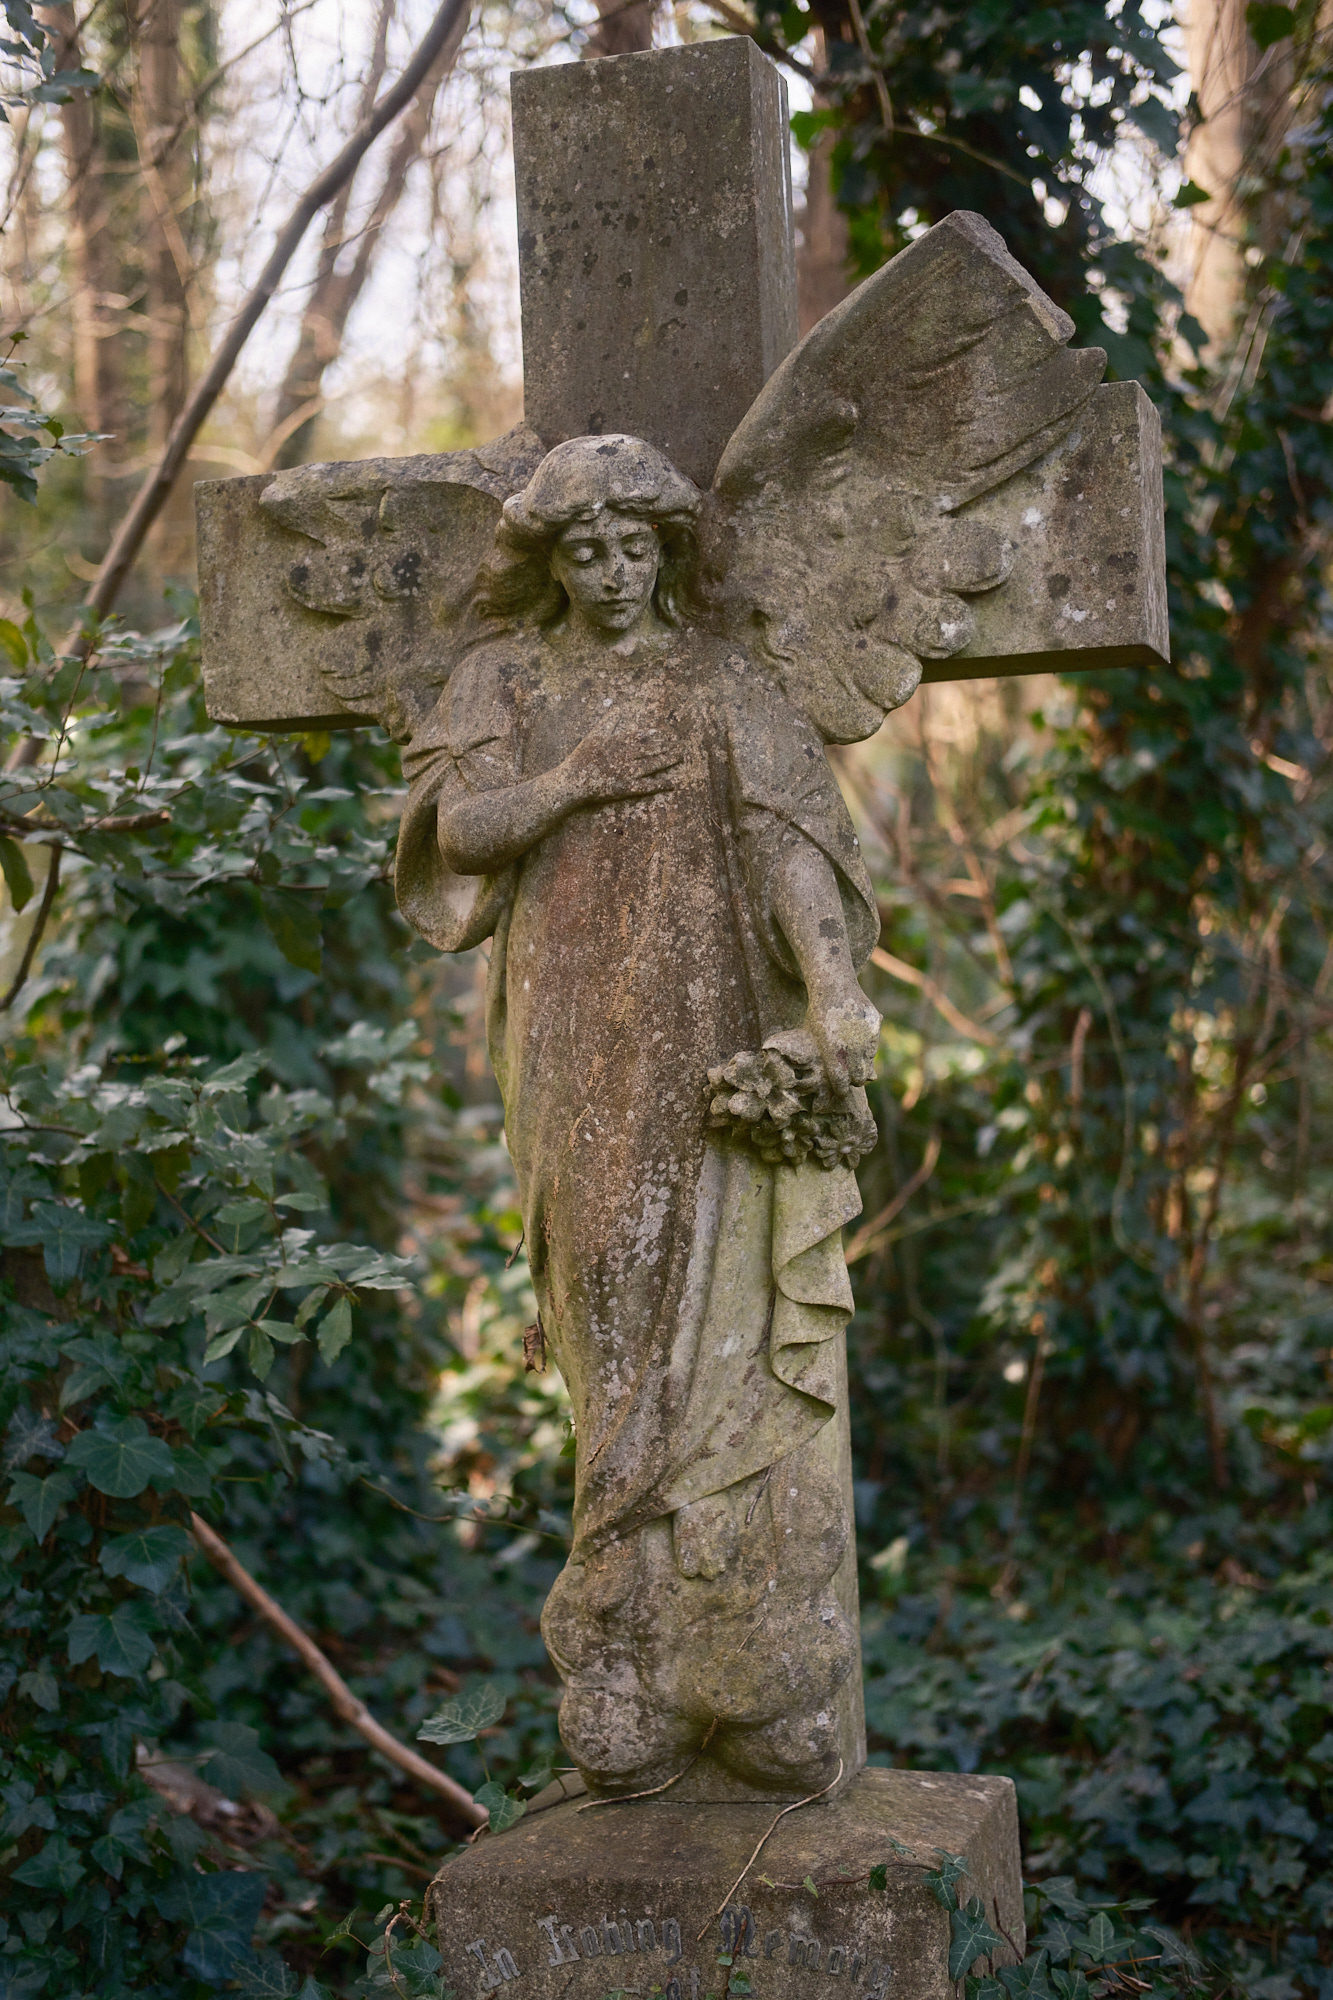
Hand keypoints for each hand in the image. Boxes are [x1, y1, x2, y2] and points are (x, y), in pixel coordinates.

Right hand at [563, 704, 681, 805]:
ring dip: (669, 761)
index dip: (656, 736)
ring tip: (681, 757)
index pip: (642, 736)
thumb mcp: (595, 735)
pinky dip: (661, 784)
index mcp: (619, 742)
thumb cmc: (582, 757)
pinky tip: (673, 782)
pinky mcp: (626, 788)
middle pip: (652, 750)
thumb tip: (619, 707)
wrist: (572, 780)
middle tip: (683, 746)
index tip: (668, 735)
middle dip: (668, 747)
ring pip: (653, 765)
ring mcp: (627, 772)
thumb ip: (609, 721)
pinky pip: (647, 786)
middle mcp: (626, 756)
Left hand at [810, 988, 880, 1092]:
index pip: (842, 1083)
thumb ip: (824, 1061)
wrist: (834, 987)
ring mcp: (866, 1036)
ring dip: (861, 1062)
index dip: (841, 1089)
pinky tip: (856, 1036)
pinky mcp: (876, 1026)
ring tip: (850, 1051)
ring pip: (868, 1062)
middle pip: (859, 1078)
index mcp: (832, 1051)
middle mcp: (852, 1046)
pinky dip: (867, 1047)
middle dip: (854, 1080)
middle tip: (848, 1075)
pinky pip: (874, 1046)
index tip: (840, 1090)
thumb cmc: (818, 1016)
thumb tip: (835, 1083)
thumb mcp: (814, 1039)